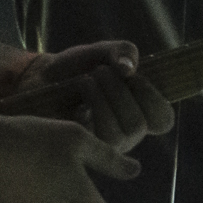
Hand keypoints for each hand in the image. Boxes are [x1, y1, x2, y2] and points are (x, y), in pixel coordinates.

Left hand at [15, 40, 175, 150]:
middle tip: (102, 71)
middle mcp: (125, 132)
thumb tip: (129, 68)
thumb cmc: (76, 68)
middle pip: (141, 123)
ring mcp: (106, 145)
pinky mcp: (87, 150)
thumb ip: (122, 52)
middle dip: (122, 91)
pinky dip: (93, 105)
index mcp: (137, 111)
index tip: (134, 76)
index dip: (153, 98)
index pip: (162, 120)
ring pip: (123, 132)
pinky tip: (80, 91)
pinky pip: (102, 136)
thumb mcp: (102, 52)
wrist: (40, 77)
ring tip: (88, 80)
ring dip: (106, 98)